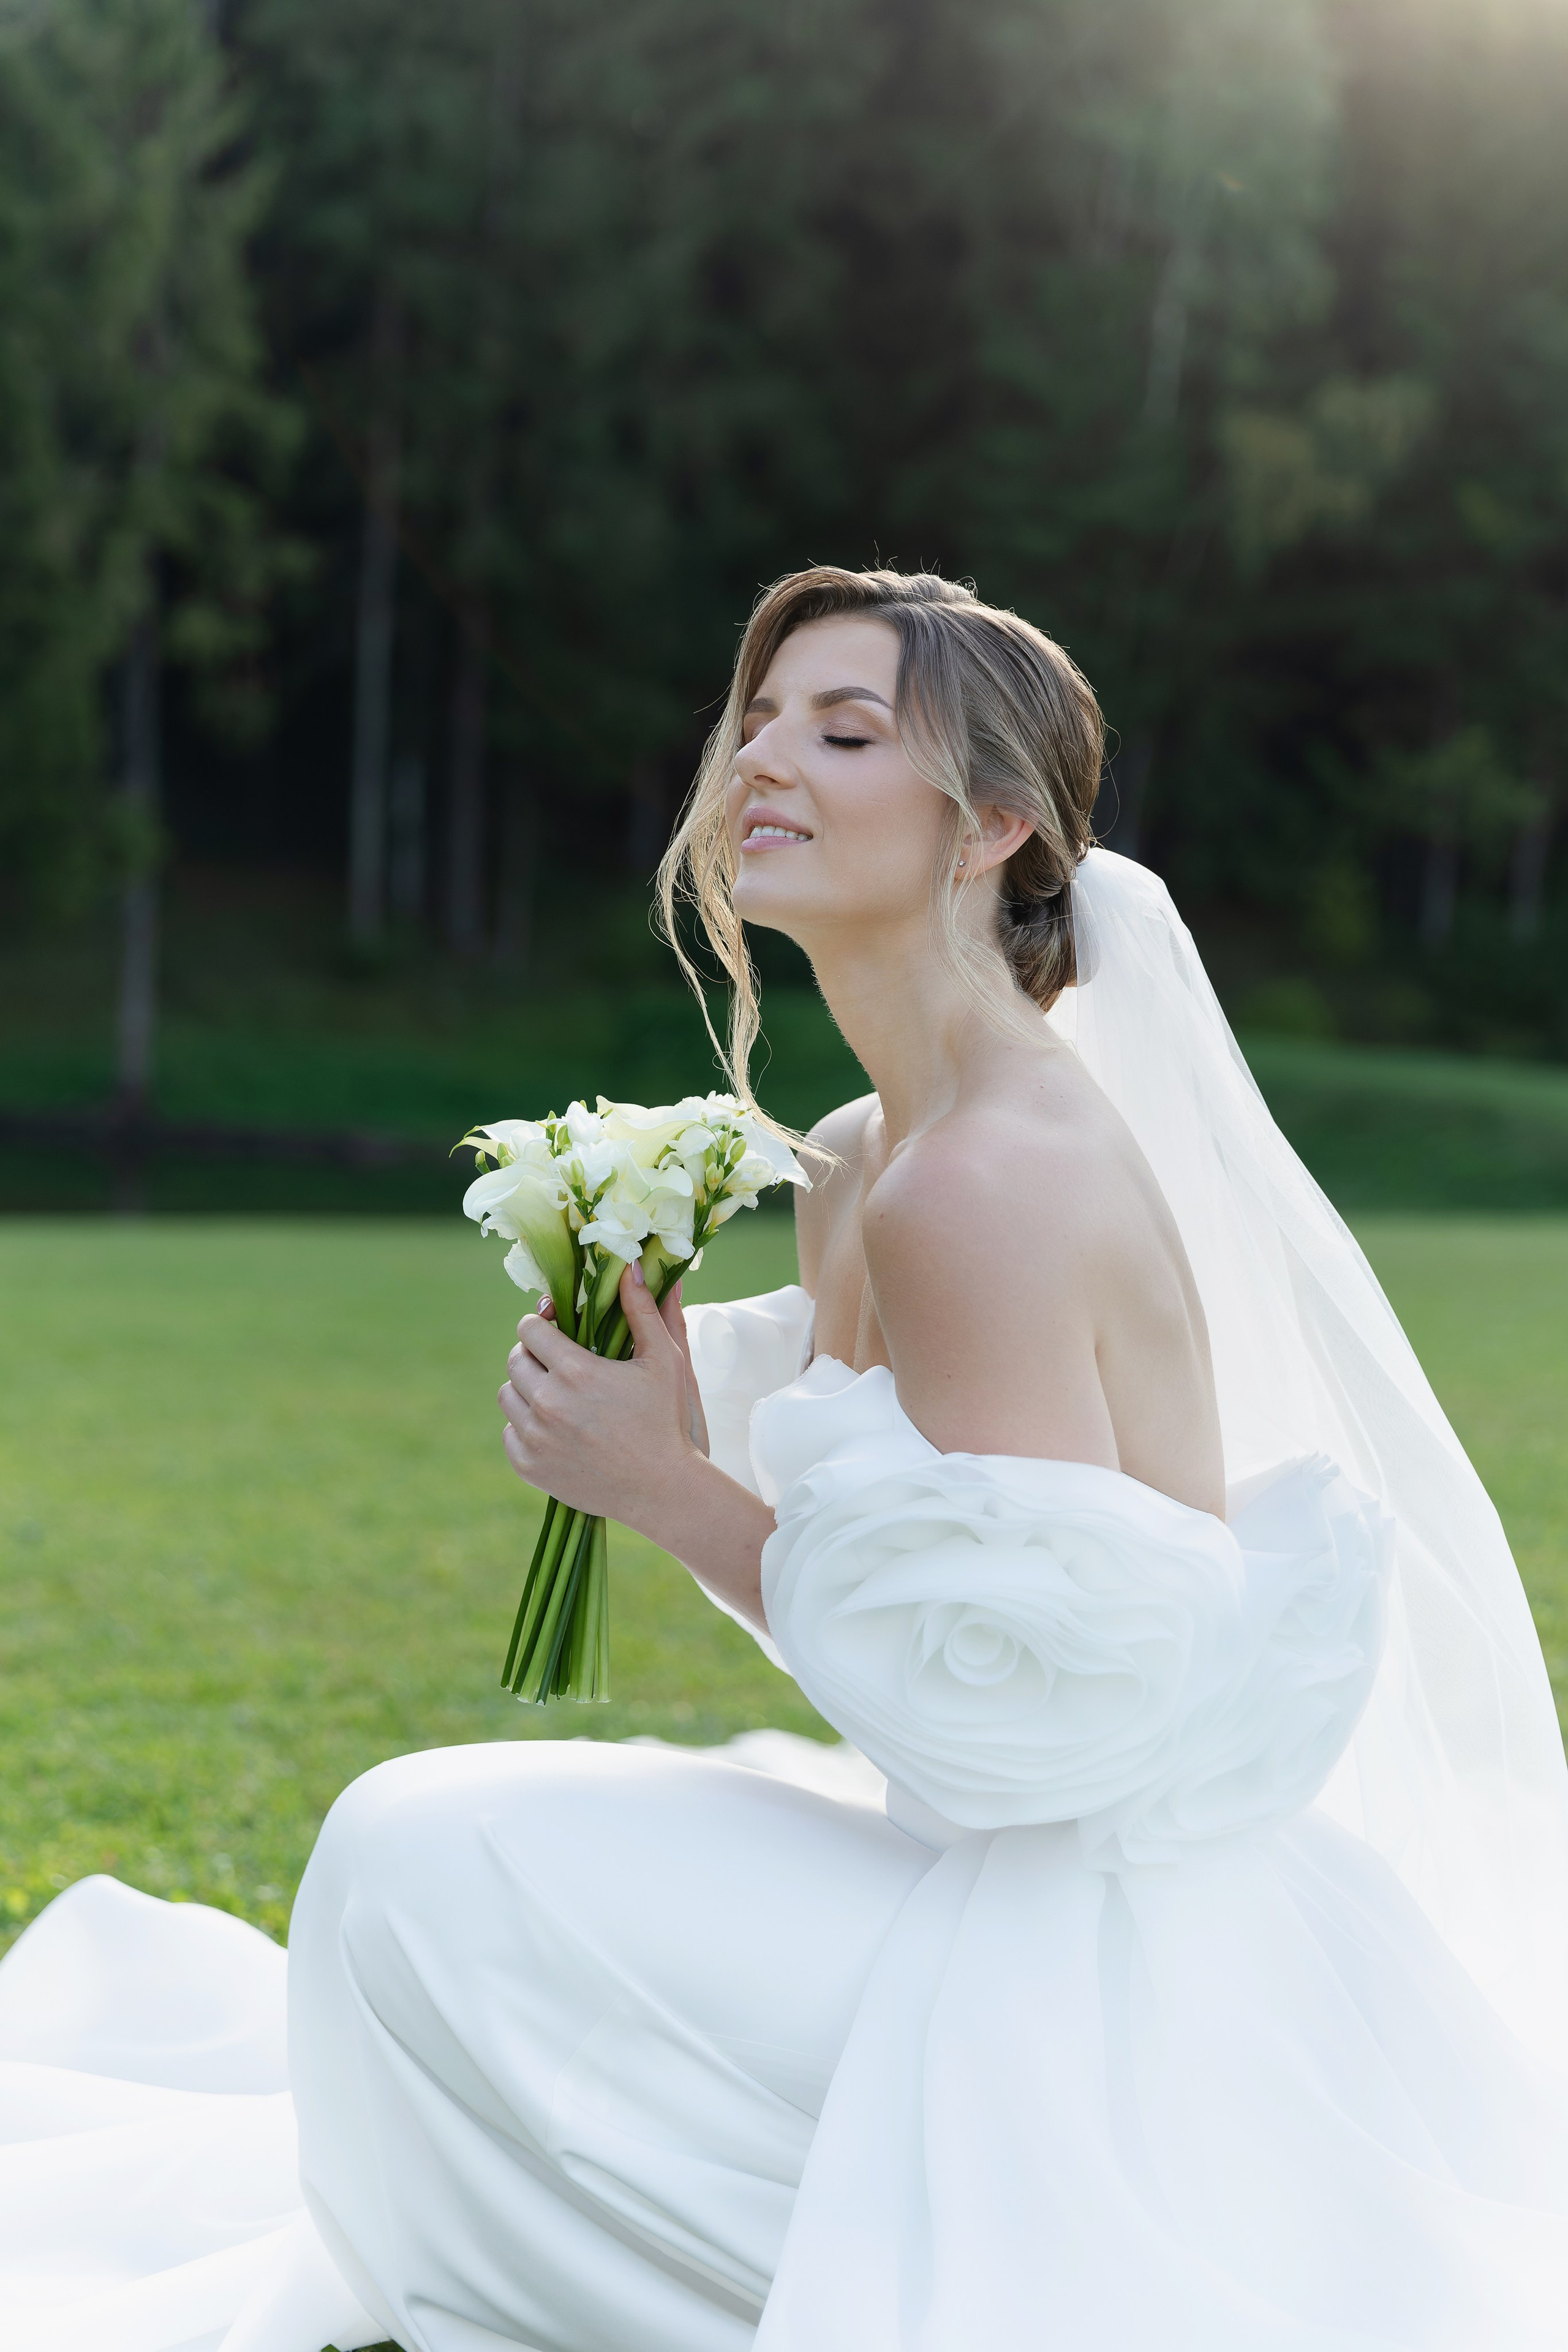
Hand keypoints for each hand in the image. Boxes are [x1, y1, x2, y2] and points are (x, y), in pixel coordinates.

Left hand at [498, 1263, 709, 1529]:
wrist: (661, 1488)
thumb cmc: (666, 1419)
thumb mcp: (664, 1359)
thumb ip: (643, 1309)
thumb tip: (631, 1265)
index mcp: (576, 1371)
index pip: (531, 1328)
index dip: (542, 1324)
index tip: (555, 1329)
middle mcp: (548, 1403)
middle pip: (514, 1359)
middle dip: (533, 1354)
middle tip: (558, 1362)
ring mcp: (535, 1438)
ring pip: (507, 1394)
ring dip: (526, 1389)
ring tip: (556, 1395)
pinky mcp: (528, 1466)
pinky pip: (509, 1433)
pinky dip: (525, 1427)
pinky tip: (554, 1428)